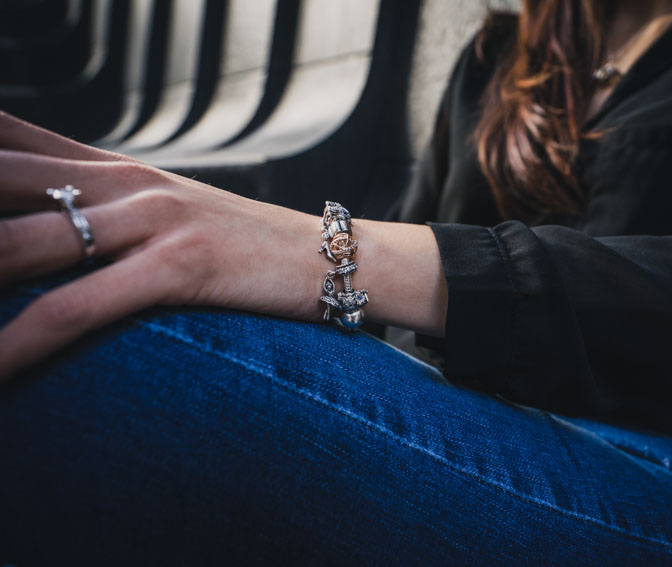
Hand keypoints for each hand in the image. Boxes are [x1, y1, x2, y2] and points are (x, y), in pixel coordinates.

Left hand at [0, 112, 324, 379]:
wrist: (332, 256)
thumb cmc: (246, 245)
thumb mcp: (168, 213)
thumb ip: (107, 209)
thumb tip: (46, 233)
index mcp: (113, 170)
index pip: (7, 140)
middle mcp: (122, 183)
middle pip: (0, 177)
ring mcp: (151, 220)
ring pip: (18, 242)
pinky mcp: (178, 266)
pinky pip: (72, 310)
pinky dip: (15, 345)